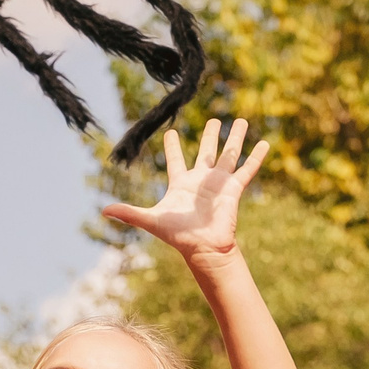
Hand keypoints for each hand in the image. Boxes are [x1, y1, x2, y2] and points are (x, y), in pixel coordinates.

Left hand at [100, 118, 268, 269]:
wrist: (203, 248)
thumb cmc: (178, 236)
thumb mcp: (151, 220)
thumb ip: (129, 213)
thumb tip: (103, 211)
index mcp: (181, 183)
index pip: (177, 160)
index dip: (173, 147)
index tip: (171, 133)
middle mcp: (201, 180)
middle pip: (207, 152)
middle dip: (211, 136)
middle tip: (214, 120)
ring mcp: (219, 183)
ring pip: (229, 154)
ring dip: (235, 138)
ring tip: (240, 120)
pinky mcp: (234, 189)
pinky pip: (247, 169)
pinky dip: (256, 156)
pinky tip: (264, 143)